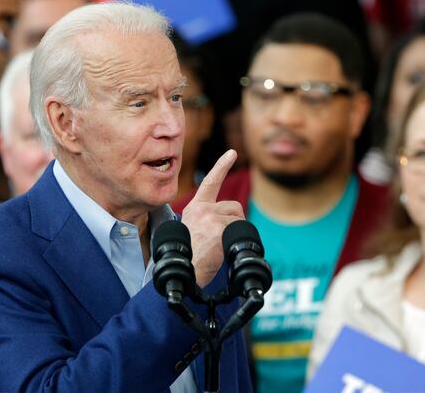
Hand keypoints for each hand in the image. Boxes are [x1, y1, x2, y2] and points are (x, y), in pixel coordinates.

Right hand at [181, 149, 243, 286]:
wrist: (184, 271)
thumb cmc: (188, 258)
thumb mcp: (192, 231)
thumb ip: (206, 220)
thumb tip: (225, 222)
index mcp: (194, 208)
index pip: (210, 182)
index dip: (222, 166)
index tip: (232, 153)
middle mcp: (201, 208)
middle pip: (234, 207)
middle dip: (234, 222)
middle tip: (220, 240)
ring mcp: (210, 217)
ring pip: (239, 219)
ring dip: (235, 233)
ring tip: (218, 247)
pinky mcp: (219, 228)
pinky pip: (241, 231)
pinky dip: (236, 242)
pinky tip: (222, 250)